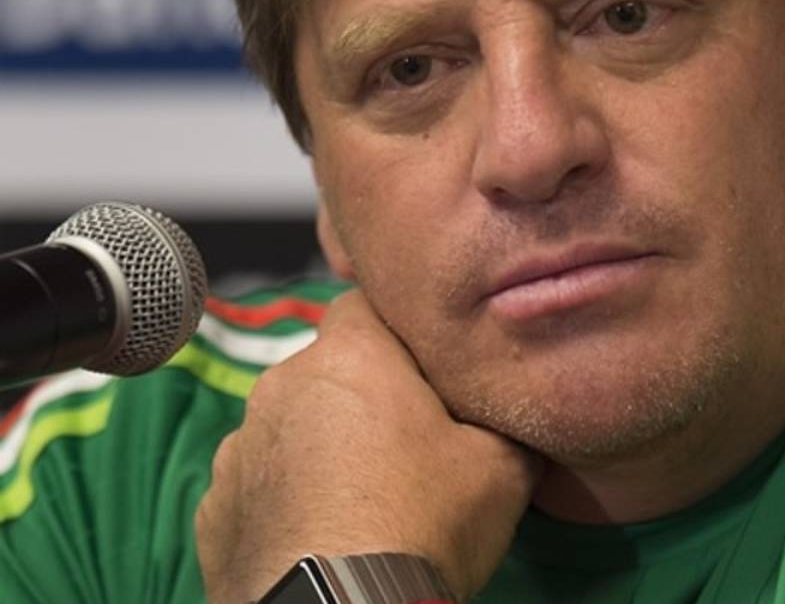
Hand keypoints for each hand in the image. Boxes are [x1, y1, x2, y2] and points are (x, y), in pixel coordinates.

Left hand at [195, 290, 541, 603]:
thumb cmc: (422, 525)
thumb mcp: (505, 467)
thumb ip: (503, 419)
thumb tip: (514, 411)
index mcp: (350, 359)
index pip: (364, 303)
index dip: (398, 333)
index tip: (425, 372)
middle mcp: (281, 388)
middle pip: (330, 371)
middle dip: (363, 397)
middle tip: (408, 446)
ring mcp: (239, 449)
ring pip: (292, 428)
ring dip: (322, 449)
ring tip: (365, 501)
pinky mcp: (215, 508)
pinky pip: (262, 485)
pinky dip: (288, 500)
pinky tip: (325, 535)